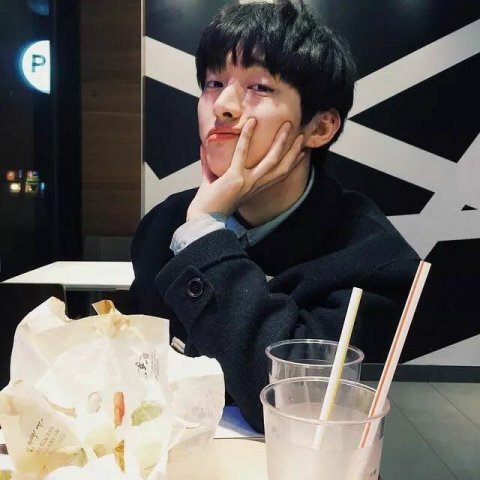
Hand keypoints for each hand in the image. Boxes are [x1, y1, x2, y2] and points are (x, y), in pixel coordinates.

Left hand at [186, 119, 304, 220]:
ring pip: (272, 159)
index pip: (280, 175)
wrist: (203, 219)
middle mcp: (255, 186)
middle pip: (282, 166)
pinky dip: (246, 136)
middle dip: (293, 149)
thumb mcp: (215, 182)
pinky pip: (242, 153)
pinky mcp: (235, 178)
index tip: (304, 151)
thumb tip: (204, 149)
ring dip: (281, 141)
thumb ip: (212, 166)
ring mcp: (247, 182)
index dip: (294, 163)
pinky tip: (252, 122)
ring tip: (287, 125)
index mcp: (255, 188)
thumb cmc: (209, 204)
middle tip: (300, 133)